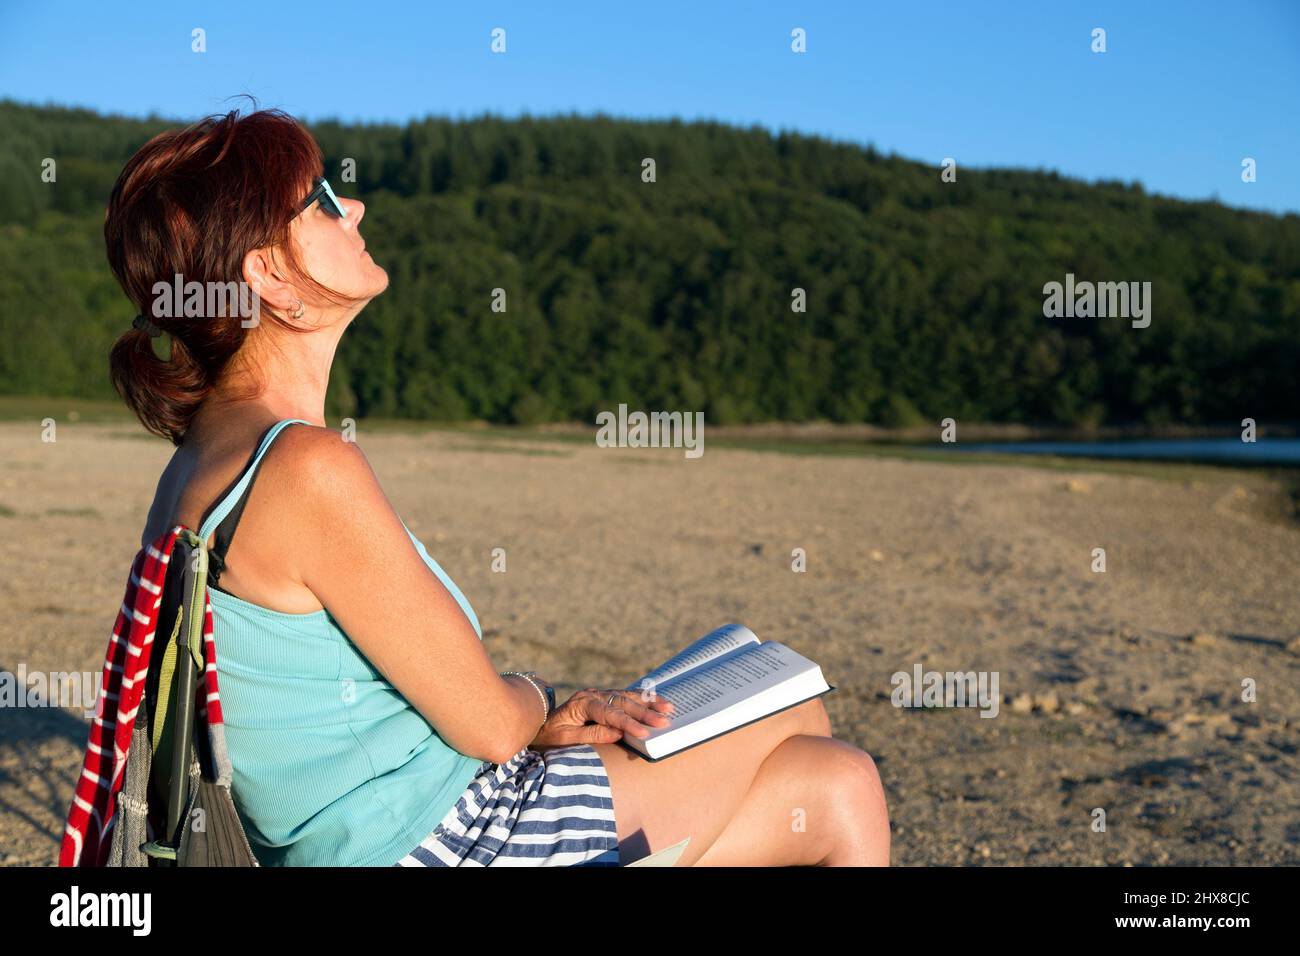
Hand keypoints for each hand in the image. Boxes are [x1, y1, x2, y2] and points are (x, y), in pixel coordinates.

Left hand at [529, 687, 676, 749]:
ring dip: (649, 703)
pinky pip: (625, 697)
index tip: (645, 733)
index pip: (611, 714)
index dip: (629, 724)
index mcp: (583, 703)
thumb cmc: (550, 735)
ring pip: (627, 696)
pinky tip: (656, 701)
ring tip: (669, 707)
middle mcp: (593, 695)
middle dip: (646, 713)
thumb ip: (592, 734)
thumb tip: (618, 733)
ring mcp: (599, 694)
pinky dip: (642, 699)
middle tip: (665, 721)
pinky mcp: (603, 698)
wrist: (538, 723)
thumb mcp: (566, 739)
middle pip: (623, 703)